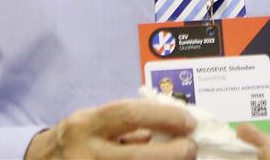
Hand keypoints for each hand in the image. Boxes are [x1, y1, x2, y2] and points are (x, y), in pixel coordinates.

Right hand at [25, 99, 196, 159]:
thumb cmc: (78, 138)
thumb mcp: (95, 122)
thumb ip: (129, 125)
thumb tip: (173, 127)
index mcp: (86, 125)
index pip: (128, 115)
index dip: (163, 116)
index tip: (188, 121)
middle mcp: (85, 153)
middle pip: (137, 157)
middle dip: (172, 153)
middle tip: (191, 147)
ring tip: (181, 159)